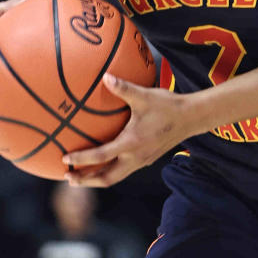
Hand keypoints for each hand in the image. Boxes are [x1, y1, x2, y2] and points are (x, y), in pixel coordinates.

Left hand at [62, 74, 197, 186]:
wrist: (192, 118)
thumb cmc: (167, 106)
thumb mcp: (144, 96)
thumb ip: (123, 88)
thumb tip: (105, 76)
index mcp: (131, 143)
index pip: (101, 156)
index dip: (82, 160)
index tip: (65, 159)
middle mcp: (136, 157)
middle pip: (107, 178)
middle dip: (86, 181)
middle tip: (68, 178)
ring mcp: (142, 161)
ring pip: (116, 177)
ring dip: (97, 178)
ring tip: (81, 177)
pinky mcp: (148, 159)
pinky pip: (124, 171)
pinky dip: (110, 171)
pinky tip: (105, 163)